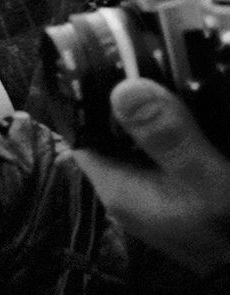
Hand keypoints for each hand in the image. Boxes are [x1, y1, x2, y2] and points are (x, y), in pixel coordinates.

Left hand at [75, 79, 229, 276]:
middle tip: (150, 62)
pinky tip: (194, 118)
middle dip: (128, 101)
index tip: (110, 63)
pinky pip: (163, 158)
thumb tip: (125, 89)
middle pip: (109, 133)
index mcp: (116, 186)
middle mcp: (125, 191)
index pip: (81, 132)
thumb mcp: (204, 181)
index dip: (88, 98)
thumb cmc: (229, 232)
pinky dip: (174, 137)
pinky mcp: (173, 198)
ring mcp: (149, 196)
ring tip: (173, 80)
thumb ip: (168, 139)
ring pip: (138, 143)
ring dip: (154, 117)